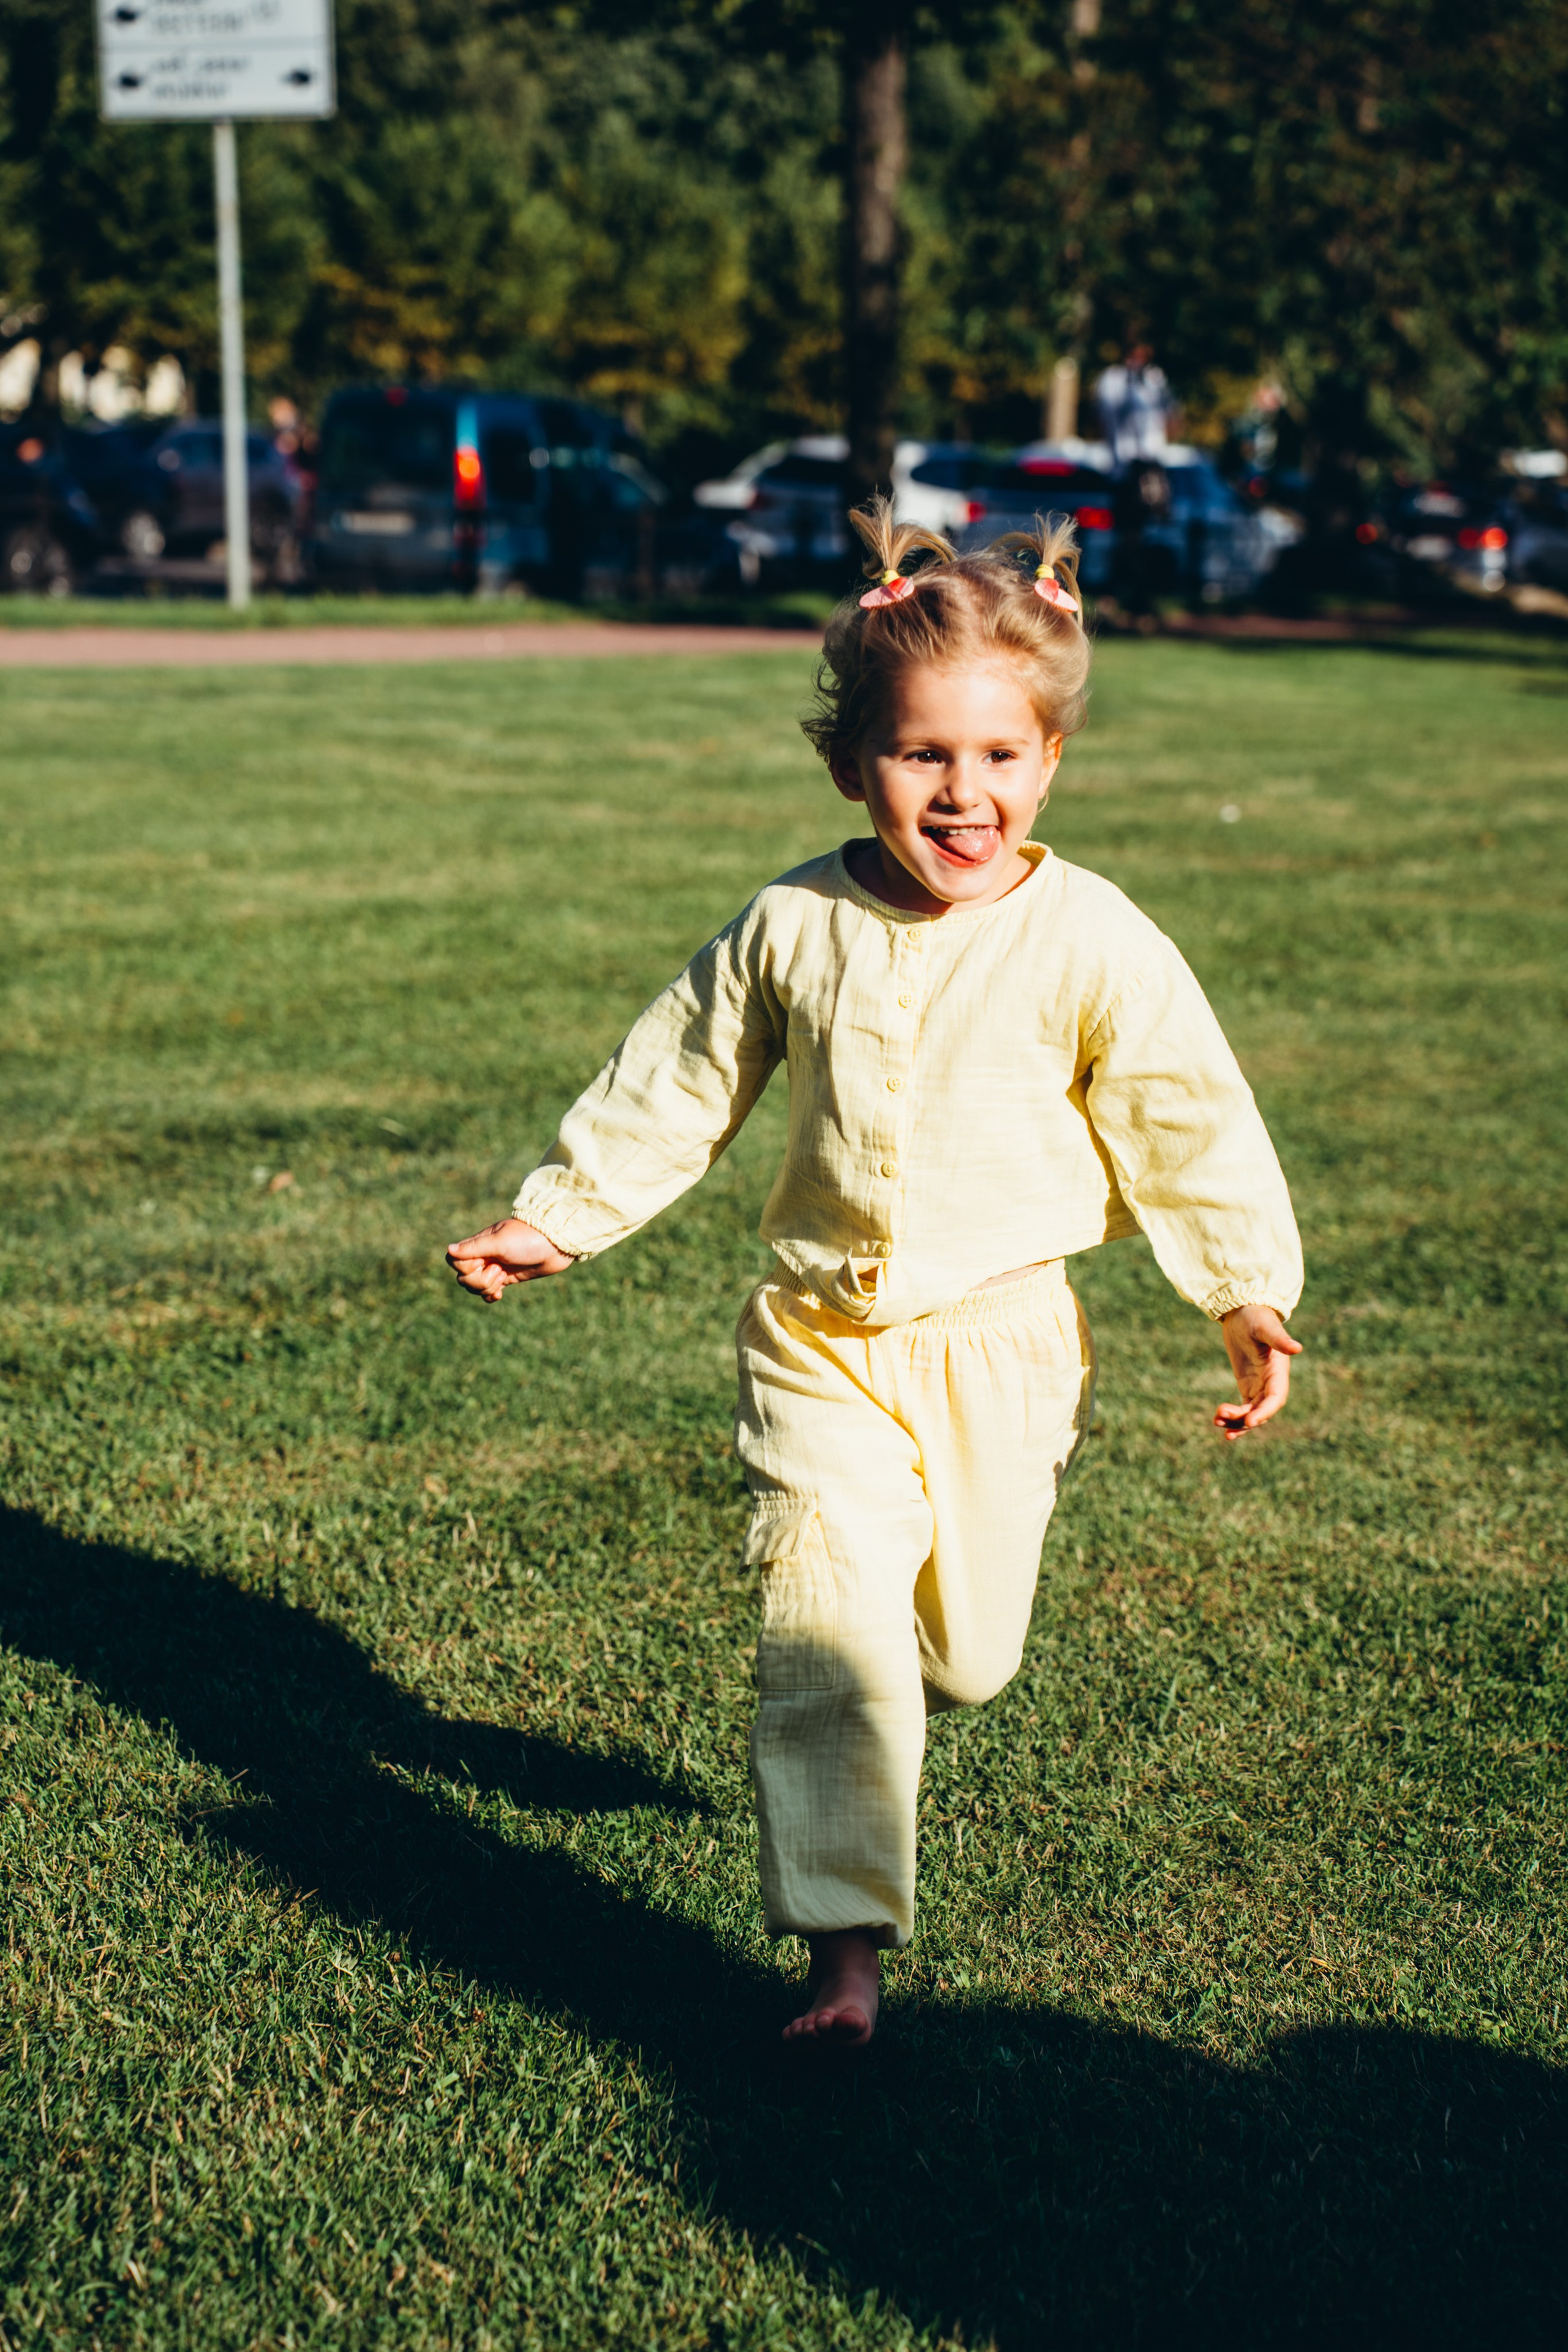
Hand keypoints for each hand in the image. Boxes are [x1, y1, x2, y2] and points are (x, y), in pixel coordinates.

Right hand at [445, 1218, 574, 1302]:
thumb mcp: (500, 1242)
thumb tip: (448, 1249)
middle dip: (479, 1281)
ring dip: (487, 1288)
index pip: (454, 1260)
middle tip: (499, 1271)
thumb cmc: (528, 1239)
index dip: (465, 1267)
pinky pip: (488, 1293)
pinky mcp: (506, 1278)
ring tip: (504, 1277)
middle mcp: (483, 1256)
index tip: (483, 1262)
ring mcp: (494, 1267)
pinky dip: (491, 1296)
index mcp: (478, 1243)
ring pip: (475, 1287)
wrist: (556, 1245)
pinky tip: (501, 1294)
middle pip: (463, 1278)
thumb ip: (474, 1248)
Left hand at [1214, 1303, 1300, 1440]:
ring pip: (1251, 1413)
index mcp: (1278, 1371)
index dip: (1265, 1412)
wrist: (1242, 1311)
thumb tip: (1297, 1348)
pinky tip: (1217, 1421)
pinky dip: (1232, 1417)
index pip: (1276, 1398)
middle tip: (1222, 1417)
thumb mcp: (1265, 1326)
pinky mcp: (1247, 1386)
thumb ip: (1279, 1339)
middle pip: (1262, 1410)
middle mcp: (1272, 1382)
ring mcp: (1259, 1386)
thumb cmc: (1256, 1316)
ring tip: (1216, 1421)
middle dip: (1245, 1418)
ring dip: (1236, 1422)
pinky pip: (1242, 1408)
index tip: (1249, 1421)